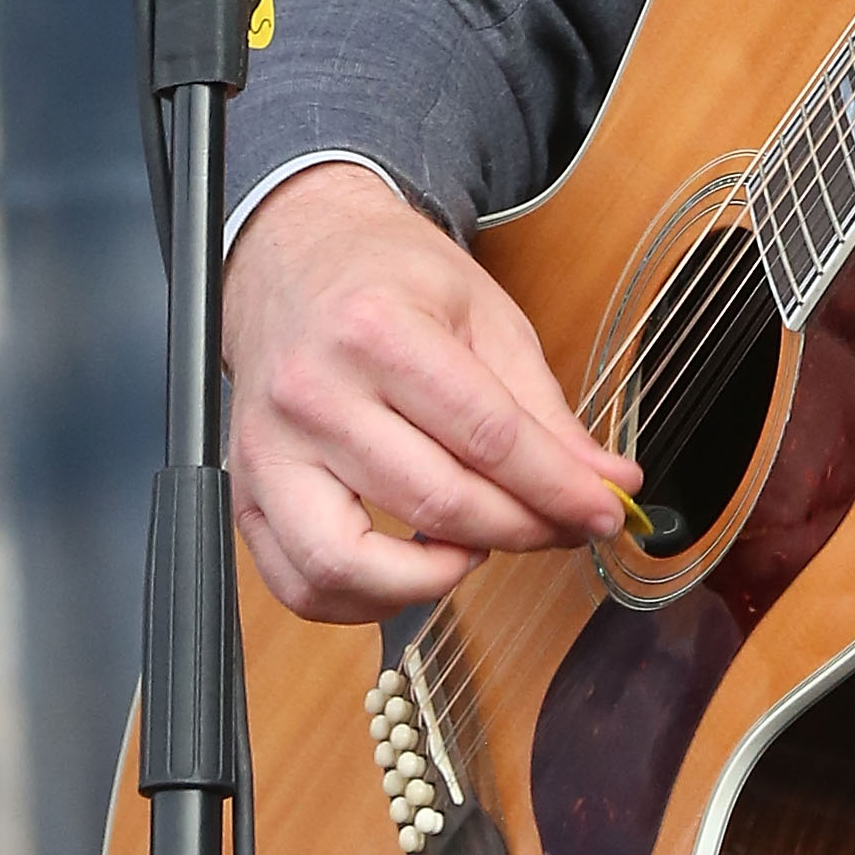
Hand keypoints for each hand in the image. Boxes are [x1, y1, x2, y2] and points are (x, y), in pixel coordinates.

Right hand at [223, 165, 637, 622]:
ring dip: (437, 577)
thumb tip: (606, 484)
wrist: (294, 254)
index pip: (489, 439)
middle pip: (437, 502)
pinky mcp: (247, 490)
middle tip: (565, 527)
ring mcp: (269, 449)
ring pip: (351, 563)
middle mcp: (313, 393)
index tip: (606, 512)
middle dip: (524, 531)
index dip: (561, 489)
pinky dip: (366, 600)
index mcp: (377, 331)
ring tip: (479, 545)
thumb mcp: (484, 315)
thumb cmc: (388, 279)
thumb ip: (543, 409)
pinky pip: (299, 583)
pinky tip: (414, 568)